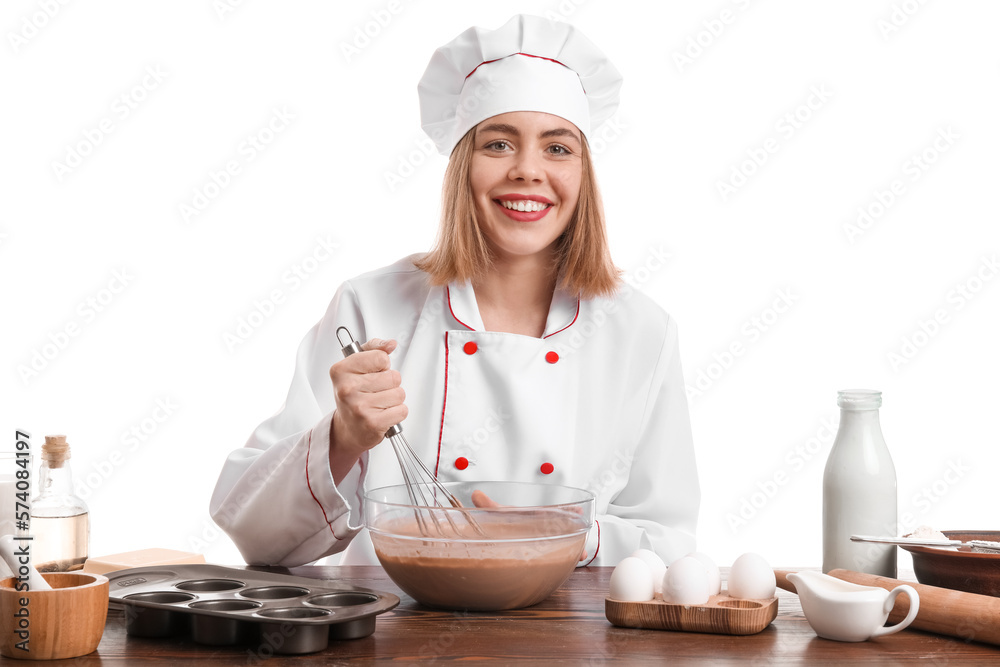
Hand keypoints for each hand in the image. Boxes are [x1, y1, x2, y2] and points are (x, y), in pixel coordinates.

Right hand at [329, 338, 406, 482]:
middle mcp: (347, 389)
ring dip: (394, 399)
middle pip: (393, 377)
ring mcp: (359, 407)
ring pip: (399, 394)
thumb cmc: (354, 395)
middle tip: (375, 391)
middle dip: (390, 384)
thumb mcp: (356, 367)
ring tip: (379, 403)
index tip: (373, 372)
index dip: (383, 365)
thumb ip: (374, 349)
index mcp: (341, 370)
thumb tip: (390, 344)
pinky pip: (402, 410)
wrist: (348, 429)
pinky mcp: (372, 423)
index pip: (381, 357)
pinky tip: (383, 414)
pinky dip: (397, 413)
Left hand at [470, 490, 588, 561]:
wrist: (495, 541)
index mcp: (532, 516)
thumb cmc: (499, 525)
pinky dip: (568, 558)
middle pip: (561, 528)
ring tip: (583, 553)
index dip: (565, 512)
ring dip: (573, 547)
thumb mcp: (496, 515)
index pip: (550, 512)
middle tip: (584, 534)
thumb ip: (488, 506)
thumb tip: (476, 495)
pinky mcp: (542, 555)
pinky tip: (575, 561)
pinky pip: (558, 555)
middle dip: (573, 531)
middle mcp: (541, 528)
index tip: (578, 510)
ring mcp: (543, 541)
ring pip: (562, 542)